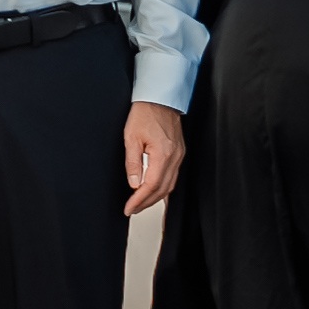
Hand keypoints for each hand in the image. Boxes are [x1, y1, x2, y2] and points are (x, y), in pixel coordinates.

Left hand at [121, 100, 186, 215]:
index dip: (139, 200)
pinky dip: (162, 187)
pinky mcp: (179, 153)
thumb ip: (133, 163)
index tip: (129, 208)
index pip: (151, 185)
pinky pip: (173, 176)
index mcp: (164, 154)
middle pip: (163, 189)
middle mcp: (175, 157)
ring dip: (155, 197)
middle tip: (132, 210)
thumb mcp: (131, 138)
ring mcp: (180, 155)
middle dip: (147, 203)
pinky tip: (153, 190)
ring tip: (140, 204)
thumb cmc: (145, 113)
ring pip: (170, 185)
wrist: (160, 98)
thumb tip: (134, 184)